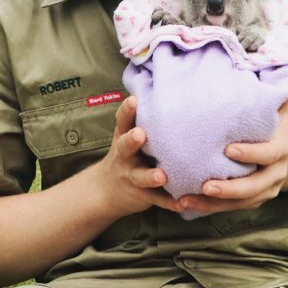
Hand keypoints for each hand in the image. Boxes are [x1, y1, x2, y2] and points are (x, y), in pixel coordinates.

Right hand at [94, 95, 179, 216]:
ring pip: (140, 176)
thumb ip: (142, 115)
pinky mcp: (142, 195)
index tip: (133, 100)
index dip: (127, 110)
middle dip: (132, 140)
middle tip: (140, 134)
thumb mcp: (127, 132)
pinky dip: (169, 202)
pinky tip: (182, 203)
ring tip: (161, 176)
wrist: (105, 190)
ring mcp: (132, 176)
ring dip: (150, 176)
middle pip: (125, 146)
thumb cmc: (127, 152)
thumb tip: (166, 84)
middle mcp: (125, 155)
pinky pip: (157, 200)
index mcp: (123, 136)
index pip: (122, 120)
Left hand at [176, 99, 287, 214]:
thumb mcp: (276, 105)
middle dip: (230, 188)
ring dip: (213, 205)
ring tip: (186, 200)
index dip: (250, 154)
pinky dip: (209, 209)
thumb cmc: (272, 122)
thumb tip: (258, 59)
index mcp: (280, 147)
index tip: (228, 150)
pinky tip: (185, 204)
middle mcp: (274, 173)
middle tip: (205, 185)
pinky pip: (230, 210)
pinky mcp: (252, 201)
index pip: (268, 153)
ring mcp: (265, 190)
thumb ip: (267, 88)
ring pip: (240, 203)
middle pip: (254, 187)